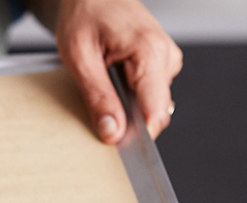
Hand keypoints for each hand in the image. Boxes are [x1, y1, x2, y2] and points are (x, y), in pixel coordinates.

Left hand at [34, 0, 181, 143]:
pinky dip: (131, 96)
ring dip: (128, 106)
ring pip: (151, 105)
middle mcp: (165, 55)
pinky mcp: (161, 63)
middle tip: (99, 106)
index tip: (118, 143)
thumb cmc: (84, 15)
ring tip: (104, 81)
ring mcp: (166, 59)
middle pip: (155, 112)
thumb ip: (98, 98)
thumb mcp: (80, 58)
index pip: (155, 111)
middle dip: (129, 120)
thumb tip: (113, 133)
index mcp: (150, 52)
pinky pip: (149, 94)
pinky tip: (114, 79)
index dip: (138, 134)